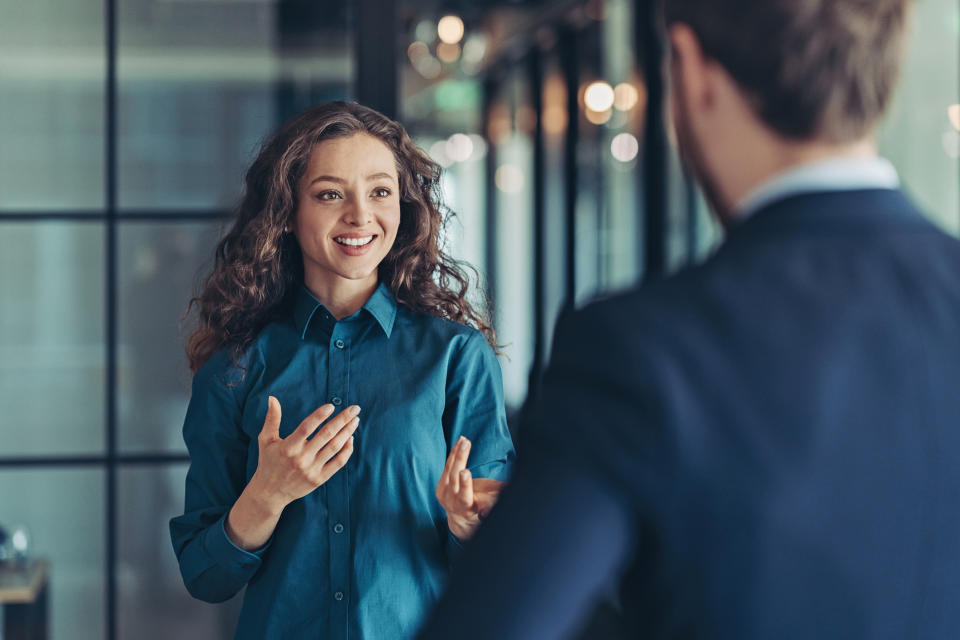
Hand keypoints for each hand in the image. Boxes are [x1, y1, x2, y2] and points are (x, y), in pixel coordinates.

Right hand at [250, 396, 359, 510]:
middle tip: (354, 409)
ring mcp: (311, 470)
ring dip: (347, 432)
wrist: (270, 493)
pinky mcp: (319, 479)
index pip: (307, 427)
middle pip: (326, 435)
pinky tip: (351, 439)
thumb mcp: (266, 440)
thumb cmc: (268, 462)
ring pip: (334, 447)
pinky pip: (338, 463)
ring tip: (355, 420)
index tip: (331, 406)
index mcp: (288, 447)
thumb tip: (272, 398)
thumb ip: (271, 419)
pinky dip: (347, 450)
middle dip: (342, 420)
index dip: (319, 415)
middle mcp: (301, 458)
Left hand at [435, 436, 505, 540]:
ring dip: (457, 452)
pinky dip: (454, 453)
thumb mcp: (490, 505)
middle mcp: (451, 501)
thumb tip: (511, 492)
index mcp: (465, 508)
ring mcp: (443, 492)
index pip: (464, 496)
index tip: (465, 471)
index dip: (464, 484)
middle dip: (460, 459)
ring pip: (449, 469)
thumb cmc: (481, 507)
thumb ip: (496, 501)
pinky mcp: (441, 484)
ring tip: (464, 440)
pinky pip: (447, 466)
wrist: (461, 515)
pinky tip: (460, 442)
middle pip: (454, 478)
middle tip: (465, 445)